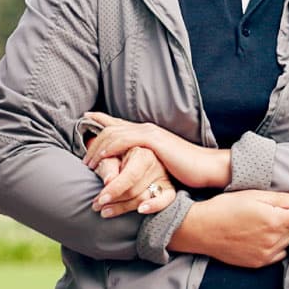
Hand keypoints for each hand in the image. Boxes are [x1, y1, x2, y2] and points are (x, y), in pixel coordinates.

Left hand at [84, 112, 230, 187]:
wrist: (206, 167)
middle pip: (110, 129)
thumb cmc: (185, 168)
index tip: (85, 119)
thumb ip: (143, 159)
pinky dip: (111, 148)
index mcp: (145, 132)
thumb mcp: (158, 162)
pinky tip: (102, 159)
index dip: (99, 119)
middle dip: (93, 143)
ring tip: (88, 165)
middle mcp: (145, 128)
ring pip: (114, 135)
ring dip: (98, 150)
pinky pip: (125, 141)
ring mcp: (149, 133)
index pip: (117, 123)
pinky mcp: (153, 140)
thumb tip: (131, 165)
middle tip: (83, 159)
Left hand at [92, 145, 176, 217]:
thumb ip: (109, 167)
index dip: (114, 190)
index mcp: (142, 153)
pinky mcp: (170, 189)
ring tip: (104, 211)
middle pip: (134, 190)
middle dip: (113, 200)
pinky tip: (141, 211)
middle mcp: (156, 164)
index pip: (129, 176)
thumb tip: (109, 181)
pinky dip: (154, 206)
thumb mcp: (111, 158)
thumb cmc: (118, 157)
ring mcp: (164, 177)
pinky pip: (165, 200)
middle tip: (96, 206)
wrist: (133, 156)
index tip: (100, 200)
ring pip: (144, 198)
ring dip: (122, 208)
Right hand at [168, 189, 288, 267]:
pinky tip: (258, 237)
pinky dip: (274, 245)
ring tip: (260, 223)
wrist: (201, 229)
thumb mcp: (252, 195)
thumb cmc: (225, 207)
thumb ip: (279, 198)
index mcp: (275, 220)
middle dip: (288, 218)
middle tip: (269, 209)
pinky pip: (276, 254)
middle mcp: (274, 240)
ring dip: (281, 232)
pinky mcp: (258, 263)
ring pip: (285, 241)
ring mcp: (266, 254)